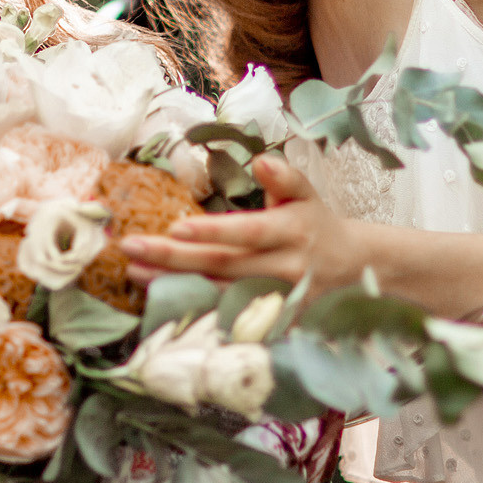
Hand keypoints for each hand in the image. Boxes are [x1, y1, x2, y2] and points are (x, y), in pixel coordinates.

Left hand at [118, 156, 368, 295]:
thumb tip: (261, 160)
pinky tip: (160, 299)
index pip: (249, 232)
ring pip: (219, 295)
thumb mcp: (306, 195)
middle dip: (175, 258)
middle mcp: (284, 269)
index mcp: (292, 232)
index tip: (174, 227)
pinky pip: (225, 317)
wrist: (350, 271)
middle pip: (224, 266)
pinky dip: (192, 309)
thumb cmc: (316, 225)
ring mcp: (276, 300)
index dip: (213, 231)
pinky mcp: (270, 322)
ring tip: (135, 272)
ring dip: (174, 285)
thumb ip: (285, 177)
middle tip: (132, 248)